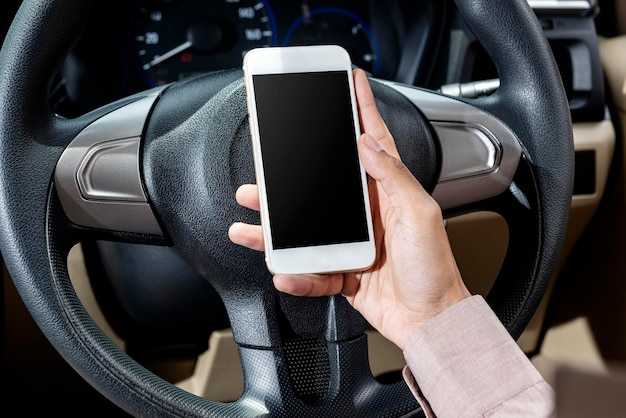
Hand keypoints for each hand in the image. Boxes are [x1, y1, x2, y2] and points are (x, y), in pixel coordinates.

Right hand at [229, 69, 470, 349]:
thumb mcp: (420, 215)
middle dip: (288, 179)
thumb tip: (368, 144)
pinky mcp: (342, 271)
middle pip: (321, 189)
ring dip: (275, 228)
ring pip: (305, 230)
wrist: (431, 321)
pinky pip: (311, 270)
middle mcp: (367, 215)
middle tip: (264, 168)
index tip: (351, 85)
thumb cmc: (434, 270)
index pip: (372, 144)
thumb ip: (394, 178)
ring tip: (249, 224)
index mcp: (388, 194)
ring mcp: (352, 243)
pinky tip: (286, 272)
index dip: (362, 112)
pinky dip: (296, 274)